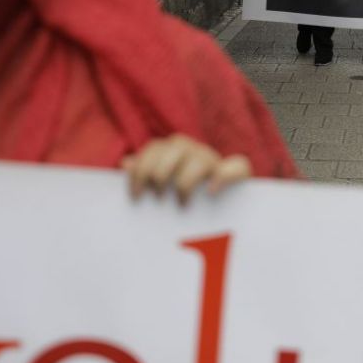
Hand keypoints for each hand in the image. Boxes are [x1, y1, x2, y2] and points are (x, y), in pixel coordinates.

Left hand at [122, 135, 251, 204]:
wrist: (219, 214)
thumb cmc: (180, 197)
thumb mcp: (160, 184)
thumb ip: (144, 172)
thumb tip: (125, 163)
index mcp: (173, 149)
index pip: (154, 148)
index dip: (141, 170)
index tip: (136, 196)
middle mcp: (193, 149)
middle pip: (174, 148)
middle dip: (161, 174)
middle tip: (158, 198)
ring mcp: (215, 159)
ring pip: (200, 159)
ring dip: (186, 182)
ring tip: (181, 203)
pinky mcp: (237, 172)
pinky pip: (237, 166)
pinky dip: (223, 177)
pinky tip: (211, 192)